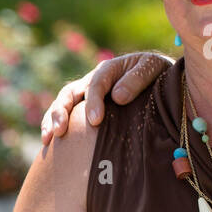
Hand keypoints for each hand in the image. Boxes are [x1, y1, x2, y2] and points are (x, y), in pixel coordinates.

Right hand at [39, 52, 171, 143]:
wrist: (164, 81)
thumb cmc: (160, 76)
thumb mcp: (153, 69)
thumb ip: (137, 79)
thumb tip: (117, 97)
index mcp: (111, 69)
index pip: (96, 84)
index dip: (93, 102)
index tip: (95, 121)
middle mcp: (94, 80)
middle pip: (70, 92)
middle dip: (63, 111)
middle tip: (62, 131)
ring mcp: (87, 94)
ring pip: (63, 103)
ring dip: (53, 119)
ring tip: (49, 138)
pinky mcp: (85, 109)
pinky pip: (65, 116)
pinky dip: (53, 126)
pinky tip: (48, 143)